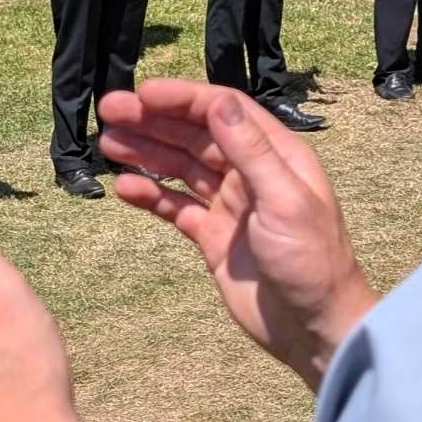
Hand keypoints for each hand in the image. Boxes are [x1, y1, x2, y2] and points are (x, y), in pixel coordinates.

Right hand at [96, 81, 377, 391]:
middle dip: (153, 121)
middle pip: (195, 135)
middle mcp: (251, 173)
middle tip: (109, 111)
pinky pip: (176, 207)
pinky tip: (124, 187)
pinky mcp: (213, 237)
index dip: (182, 99)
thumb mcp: (284, 199)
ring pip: (181, 168)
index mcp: (276, 154)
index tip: (142, 94)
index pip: (223, 111)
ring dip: (146, 153)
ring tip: (108, 143)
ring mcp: (230, 205)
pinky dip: (150, 196)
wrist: (314, 327)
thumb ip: (250, 150)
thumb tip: (219, 101)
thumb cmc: (311, 260)